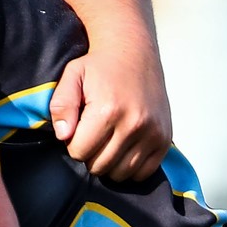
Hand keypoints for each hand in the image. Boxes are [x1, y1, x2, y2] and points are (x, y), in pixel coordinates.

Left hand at [50, 38, 171, 181]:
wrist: (135, 53)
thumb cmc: (99, 66)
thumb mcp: (72, 76)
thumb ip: (61, 105)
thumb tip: (63, 136)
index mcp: (107, 110)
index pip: (79, 152)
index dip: (74, 143)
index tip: (80, 129)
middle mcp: (133, 124)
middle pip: (99, 166)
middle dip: (91, 155)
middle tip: (94, 135)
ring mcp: (152, 133)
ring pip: (121, 174)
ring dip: (110, 163)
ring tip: (108, 142)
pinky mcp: (165, 139)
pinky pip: (144, 172)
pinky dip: (131, 167)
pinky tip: (125, 148)